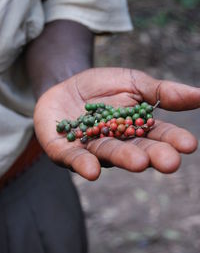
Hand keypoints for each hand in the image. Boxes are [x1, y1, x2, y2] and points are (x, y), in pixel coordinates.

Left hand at [34, 68, 199, 179]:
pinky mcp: (65, 150)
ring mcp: (91, 148)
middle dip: (152, 155)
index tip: (188, 145)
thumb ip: (161, 92)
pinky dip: (84, 164)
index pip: (157, 135)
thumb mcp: (134, 82)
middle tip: (169, 162)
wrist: (66, 83)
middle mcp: (117, 143)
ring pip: (108, 154)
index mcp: (136, 129)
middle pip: (136, 149)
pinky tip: (93, 170)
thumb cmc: (103, 86)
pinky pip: (74, 159)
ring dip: (124, 159)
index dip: (172, 140)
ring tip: (139, 162)